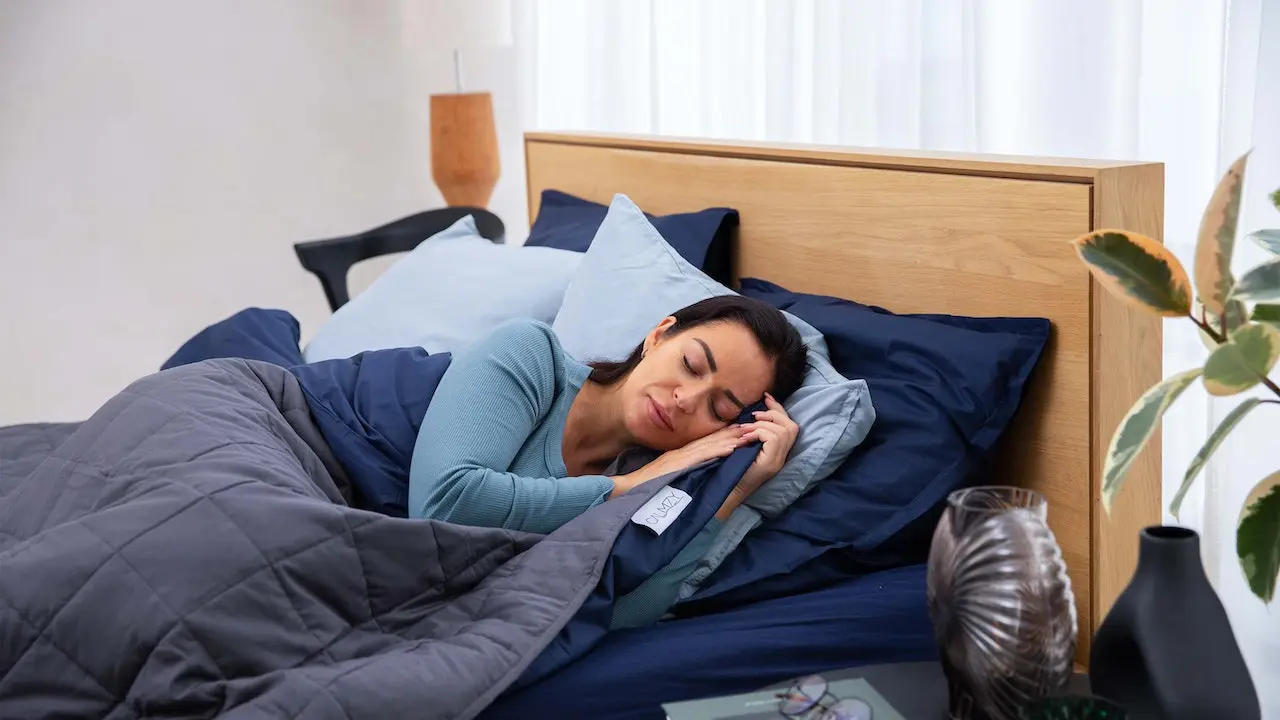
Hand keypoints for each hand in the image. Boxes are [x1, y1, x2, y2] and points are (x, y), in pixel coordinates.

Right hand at [610, 424, 749, 497]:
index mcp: (679, 454)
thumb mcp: (665, 473)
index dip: (723, 435)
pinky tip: (732, 448)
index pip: (705, 443)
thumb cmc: (645, 485)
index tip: (739, 430)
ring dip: (730, 439)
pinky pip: (703, 456)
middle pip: (711, 440)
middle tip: (750, 426)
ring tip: (747, 434)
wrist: (629, 488)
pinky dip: (718, 451)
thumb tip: (691, 469)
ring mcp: (681, 457)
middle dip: (731, 433)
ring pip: (710, 445)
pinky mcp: (681, 465)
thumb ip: (678, 469)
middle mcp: (682, 452)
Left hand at [716, 393, 798, 519]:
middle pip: (791, 426)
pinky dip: (758, 432)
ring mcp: (779, 460)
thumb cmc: (734, 466)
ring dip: (762, 424)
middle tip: (755, 414)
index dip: (778, 409)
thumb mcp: (746, 444)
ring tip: (746, 429)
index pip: (789, 425)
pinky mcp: (771, 462)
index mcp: (780, 450)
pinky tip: (746, 438)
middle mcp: (783, 455)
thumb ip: (754, 431)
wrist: (728, 488)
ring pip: (781, 430)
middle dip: (774, 414)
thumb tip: (754, 411)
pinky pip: (772, 437)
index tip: (766, 397)